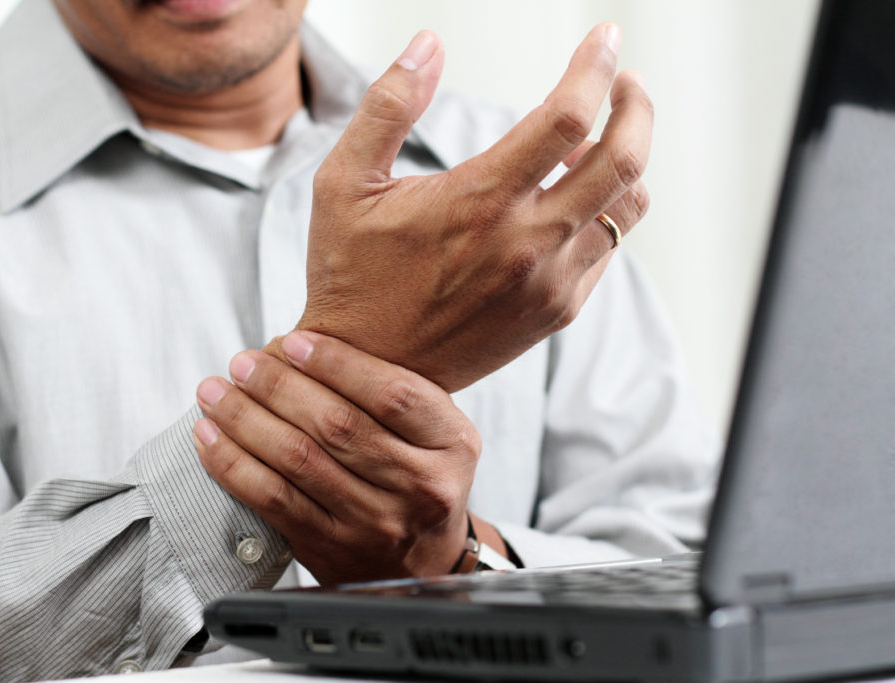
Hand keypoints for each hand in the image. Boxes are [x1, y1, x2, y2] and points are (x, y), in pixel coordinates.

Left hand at [192, 331, 484, 584]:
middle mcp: (420, 486)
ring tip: (215, 393)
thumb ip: (389, 392)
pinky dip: (233, 465)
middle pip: (339, 425)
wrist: (424, 564)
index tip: (293, 342)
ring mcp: (375, 523)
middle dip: (279, 387)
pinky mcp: (332, 548)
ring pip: (299, 460)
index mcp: (451, 444)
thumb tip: (301, 344)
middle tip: (242, 363)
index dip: (338, 364)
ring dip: (245, 420)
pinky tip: (210, 439)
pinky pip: (273, 500)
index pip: (393, 395)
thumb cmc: (417, 476)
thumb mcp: (435, 432)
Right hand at [297, 24, 651, 391]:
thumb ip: (386, 106)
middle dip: (636, 106)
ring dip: (625, 161)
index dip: (593, 67)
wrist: (368, 373)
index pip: (567, 118)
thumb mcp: (343, 184)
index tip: (601, 39)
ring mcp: (549, 283)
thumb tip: (428, 44)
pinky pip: (607, 249)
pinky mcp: (555, 311)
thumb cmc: (351, 275)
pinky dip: (603, 211)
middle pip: (623, 159)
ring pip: (627, 207)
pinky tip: (570, 199)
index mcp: (478, 202)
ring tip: (593, 143)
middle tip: (624, 83)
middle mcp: (526, 244)